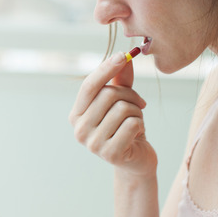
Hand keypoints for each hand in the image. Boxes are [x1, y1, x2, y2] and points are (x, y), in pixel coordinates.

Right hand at [69, 52, 156, 176]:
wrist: (136, 161)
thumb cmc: (126, 128)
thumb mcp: (122, 101)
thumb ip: (120, 80)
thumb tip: (125, 56)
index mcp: (76, 114)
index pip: (89, 86)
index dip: (106, 68)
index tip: (123, 55)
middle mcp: (79, 129)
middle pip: (108, 95)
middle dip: (130, 95)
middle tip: (140, 103)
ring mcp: (92, 144)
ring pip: (123, 109)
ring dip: (137, 112)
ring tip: (136, 121)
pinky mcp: (109, 154)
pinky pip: (132, 124)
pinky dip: (140, 125)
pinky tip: (138, 134)